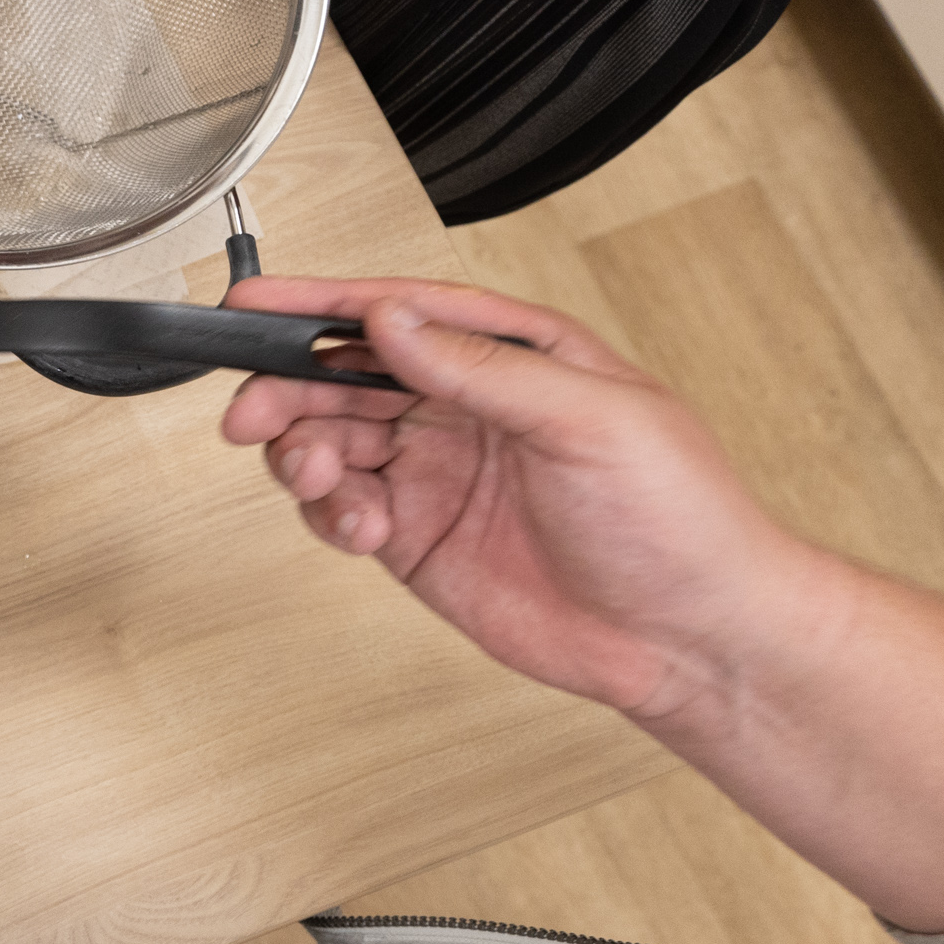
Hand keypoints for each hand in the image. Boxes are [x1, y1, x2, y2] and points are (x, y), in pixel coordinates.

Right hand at [219, 278, 833, 723]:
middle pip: (346, 376)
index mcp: (517, 356)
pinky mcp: (420, 538)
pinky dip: (329, 516)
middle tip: (252, 415)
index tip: (254, 304)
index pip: (402, 311)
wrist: (691, 639)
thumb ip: (482, 367)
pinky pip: (344, 510)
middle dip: (288, 388)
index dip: (321, 304)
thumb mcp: (590, 420)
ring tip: (318, 478)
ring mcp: (440, 473)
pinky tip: (356, 528)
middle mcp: (470, 408)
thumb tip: (394, 320)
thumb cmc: (680, 520)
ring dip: (305, 454)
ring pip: (333, 440)